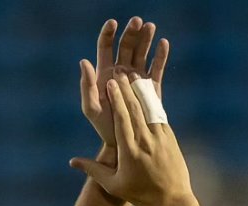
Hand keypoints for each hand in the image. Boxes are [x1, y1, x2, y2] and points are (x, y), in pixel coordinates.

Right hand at [70, 73, 191, 205]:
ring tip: (131, 75)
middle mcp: (146, 142)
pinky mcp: (169, 136)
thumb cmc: (139, 194)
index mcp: (130, 152)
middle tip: (119, 72)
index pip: (123, 120)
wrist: (171, 199)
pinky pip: (158, 114)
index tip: (111, 84)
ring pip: (148, 108)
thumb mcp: (113, 185)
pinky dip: (150, 100)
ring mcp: (160, 137)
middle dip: (126, 89)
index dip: (117, 100)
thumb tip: (71, 162)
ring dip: (139, 91)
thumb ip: (92, 170)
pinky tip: (145, 89)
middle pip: (135, 109)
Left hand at [80, 17, 168, 146]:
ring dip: (146, 38)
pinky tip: (164, 43)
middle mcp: (121, 71)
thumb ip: (86, 86)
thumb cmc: (103, 127)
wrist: (123, 142)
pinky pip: (157, 68)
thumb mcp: (91, 108)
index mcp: (105, 73)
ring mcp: (137, 78)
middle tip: (137, 21)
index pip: (105, 47)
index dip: (108, 33)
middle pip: (126, 46)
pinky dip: (160, 55)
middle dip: (131, 32)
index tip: (113, 23)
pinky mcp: (151, 87)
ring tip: (150, 27)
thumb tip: (84, 62)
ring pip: (142, 53)